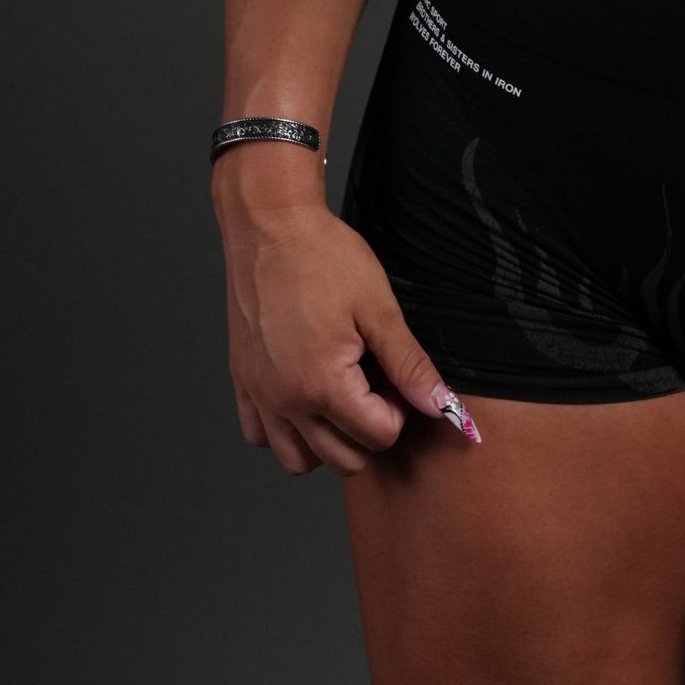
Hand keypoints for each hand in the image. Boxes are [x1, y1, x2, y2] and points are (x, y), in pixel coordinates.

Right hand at [218, 204, 480, 473]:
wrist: (270, 225)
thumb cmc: (323, 256)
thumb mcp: (378, 307)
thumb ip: (409, 364)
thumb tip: (441, 405)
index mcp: (323, 384)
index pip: (378, 437)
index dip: (400, 410)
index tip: (395, 376)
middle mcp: (285, 400)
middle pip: (342, 459)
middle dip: (369, 431)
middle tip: (374, 384)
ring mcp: (260, 394)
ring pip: (297, 459)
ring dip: (327, 441)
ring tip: (342, 396)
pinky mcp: (243, 381)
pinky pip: (259, 435)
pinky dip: (284, 430)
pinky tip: (304, 395)